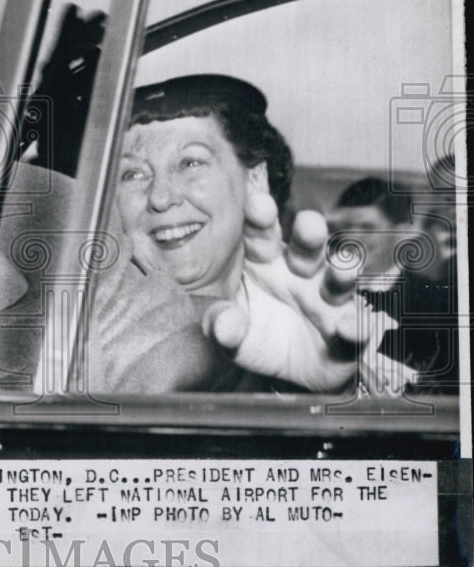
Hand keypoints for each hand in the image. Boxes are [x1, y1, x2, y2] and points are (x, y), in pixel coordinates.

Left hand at [201, 192, 376, 391]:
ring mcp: (327, 300)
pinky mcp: (347, 330)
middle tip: (309, 223)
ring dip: (342, 273)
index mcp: (264, 262)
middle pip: (305, 248)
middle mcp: (299, 273)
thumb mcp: (231, 333)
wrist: (288, 371)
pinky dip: (353, 328)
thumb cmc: (255, 335)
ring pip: (337, 281)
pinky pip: (354, 327)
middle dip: (309, 234)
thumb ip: (223, 326)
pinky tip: (347, 328)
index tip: (257, 204)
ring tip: (340, 269)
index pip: (261, 234)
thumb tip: (223, 326)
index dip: (260, 219)